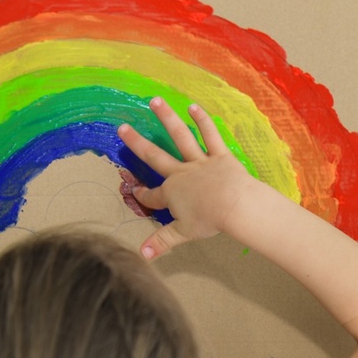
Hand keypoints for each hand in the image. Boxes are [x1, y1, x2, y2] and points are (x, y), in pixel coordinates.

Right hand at [117, 97, 254, 258]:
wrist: (234, 205)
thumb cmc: (209, 220)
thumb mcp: (182, 234)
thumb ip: (161, 242)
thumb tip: (142, 256)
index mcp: (172, 194)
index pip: (153, 196)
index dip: (143, 195)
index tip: (135, 190)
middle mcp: (181, 173)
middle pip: (155, 157)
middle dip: (137, 144)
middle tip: (122, 128)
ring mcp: (199, 162)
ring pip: (179, 137)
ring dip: (166, 119)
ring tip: (155, 101)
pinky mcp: (219, 155)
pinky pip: (209, 135)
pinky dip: (202, 121)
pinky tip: (193, 107)